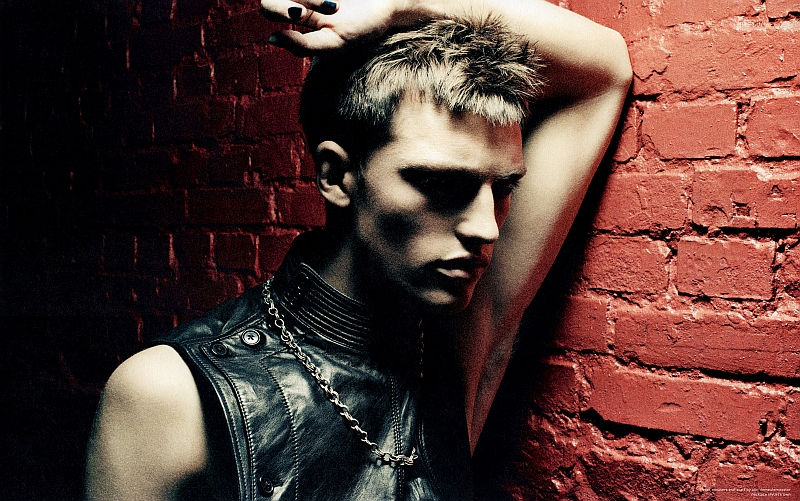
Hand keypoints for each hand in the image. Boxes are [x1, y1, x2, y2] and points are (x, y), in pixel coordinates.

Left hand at [260, 0, 413, 55]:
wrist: (387, 5)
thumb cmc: (361, 27)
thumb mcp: (333, 44)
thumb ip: (302, 46)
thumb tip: (272, 38)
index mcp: (299, 15)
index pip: (270, 8)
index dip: (279, 9)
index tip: (300, 13)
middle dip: (288, 3)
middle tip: (314, 9)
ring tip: (332, 5)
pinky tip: (335, 1)